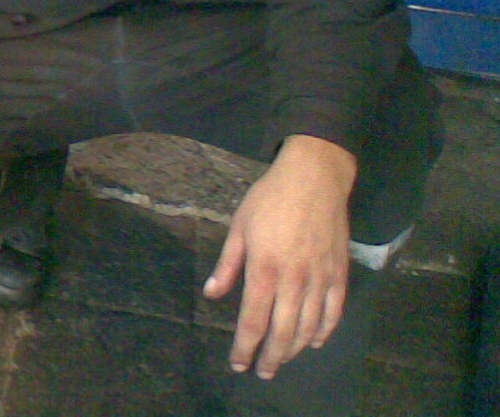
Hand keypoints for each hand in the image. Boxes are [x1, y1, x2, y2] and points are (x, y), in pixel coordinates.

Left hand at [203, 134, 356, 379]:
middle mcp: (294, 280)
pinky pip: (334, 312)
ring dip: (295, 349)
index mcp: (264, 268)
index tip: (238, 364)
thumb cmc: (269, 199)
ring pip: (310, 327)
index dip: (245, 347)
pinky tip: (315, 342)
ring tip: (283, 360)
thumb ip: (227, 265)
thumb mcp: (239, 227)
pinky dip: (325, 331)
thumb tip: (212, 295)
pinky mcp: (339, 273)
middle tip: (262, 372)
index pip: (253, 320)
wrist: (313, 178)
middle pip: (283, 332)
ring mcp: (320, 278)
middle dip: (271, 357)